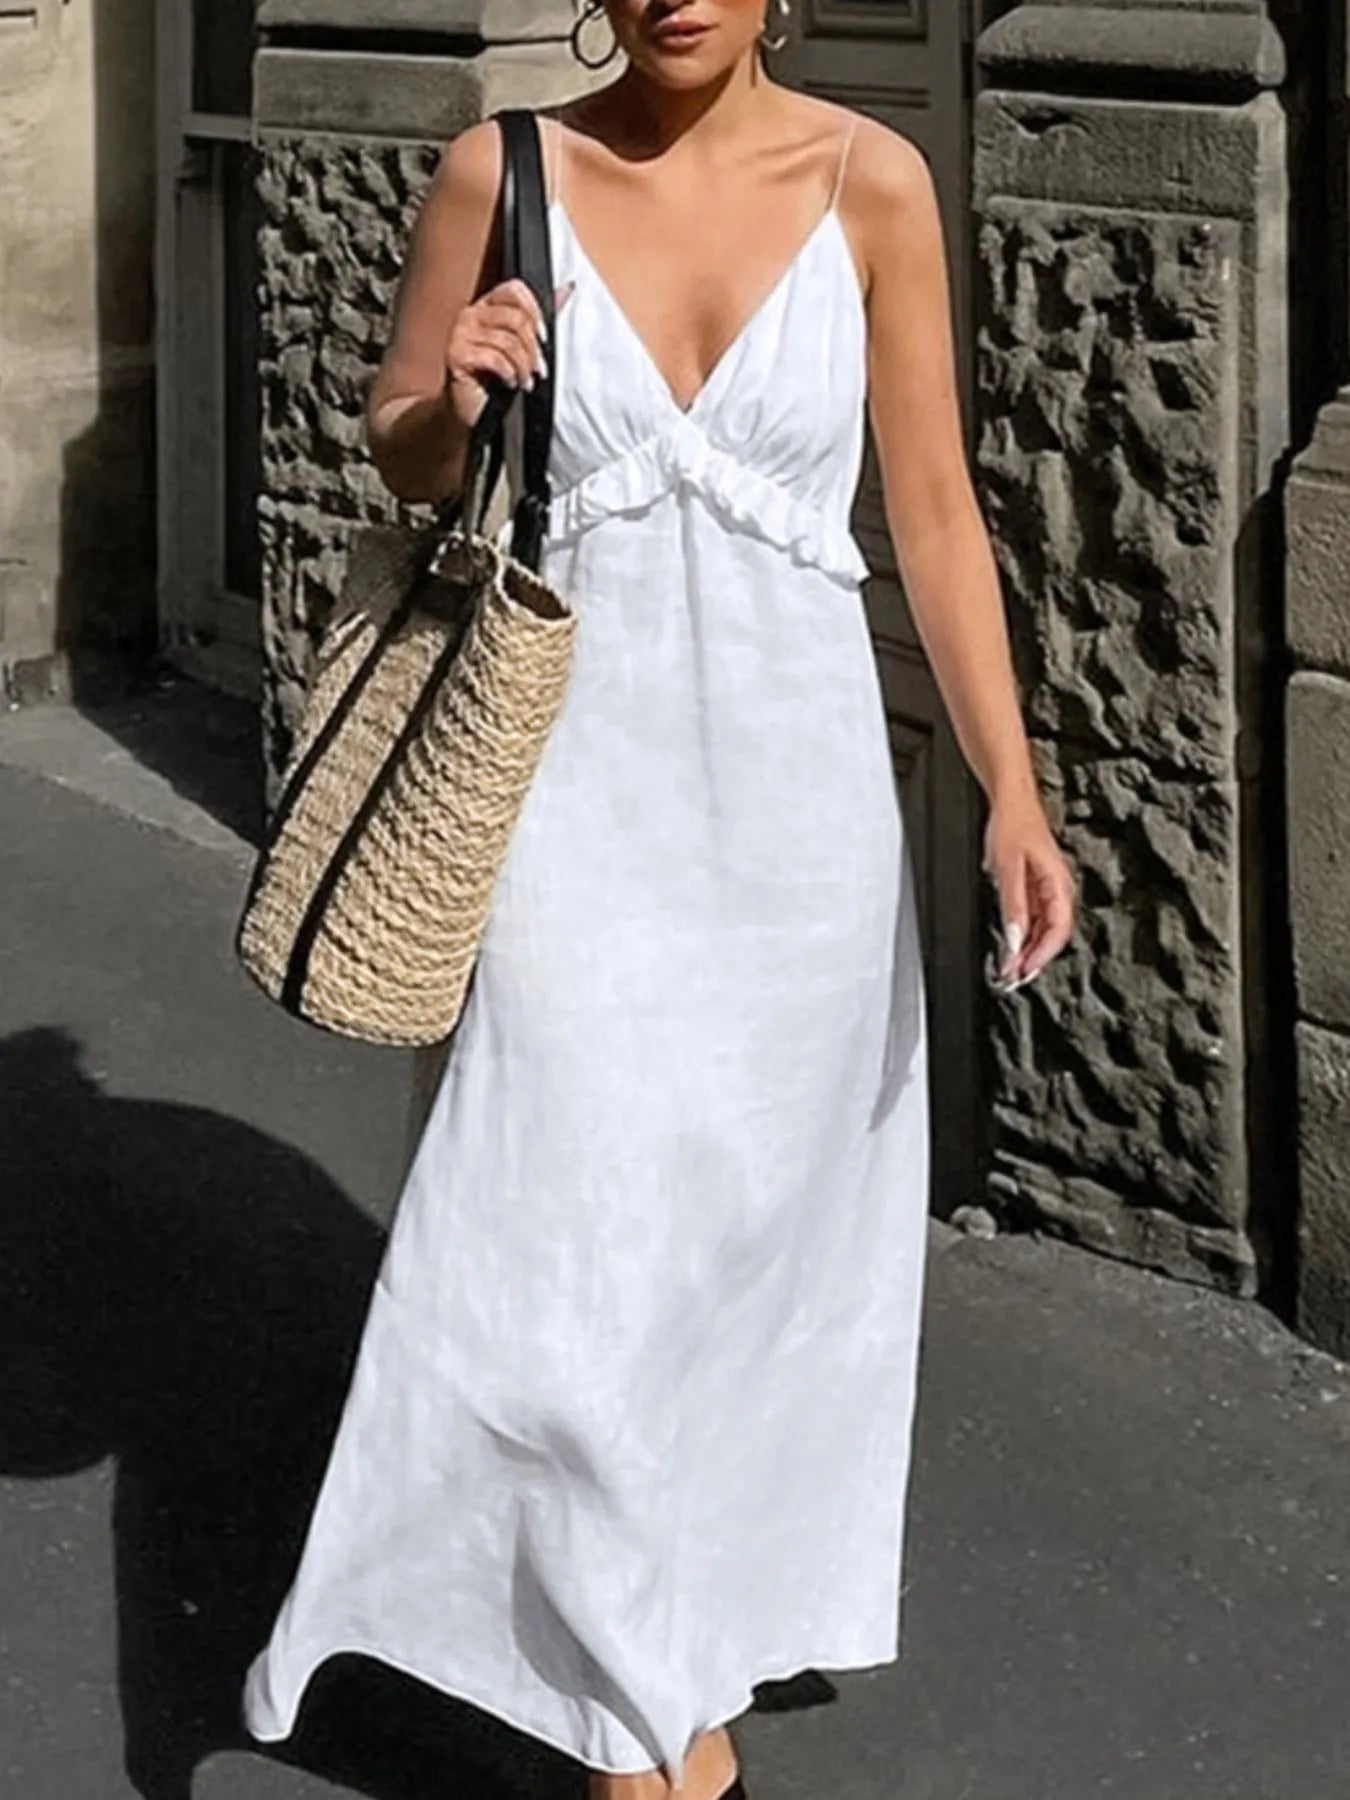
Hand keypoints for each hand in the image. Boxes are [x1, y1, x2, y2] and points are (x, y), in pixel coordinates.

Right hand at [444, 276, 575, 430]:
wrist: (473, 411)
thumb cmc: (496, 380)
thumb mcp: (523, 346)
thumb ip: (540, 317)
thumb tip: (567, 289)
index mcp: (485, 306)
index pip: (514, 289)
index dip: (534, 311)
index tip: (544, 338)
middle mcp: (470, 315)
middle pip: (515, 318)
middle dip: (534, 349)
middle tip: (539, 370)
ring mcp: (460, 333)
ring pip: (508, 341)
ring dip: (524, 366)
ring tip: (526, 382)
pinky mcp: (456, 354)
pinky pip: (494, 358)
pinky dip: (509, 374)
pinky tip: (510, 383)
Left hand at [982, 788, 1076, 990]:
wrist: (1010, 801)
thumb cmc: (1013, 825)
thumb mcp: (1008, 869)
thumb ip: (1013, 906)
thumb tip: (1014, 940)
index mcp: (1059, 885)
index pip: (1057, 931)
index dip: (1041, 956)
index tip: (1023, 972)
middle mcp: (1057, 890)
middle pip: (1052, 935)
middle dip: (1033, 960)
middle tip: (1012, 979)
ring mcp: (1046, 889)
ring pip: (1042, 930)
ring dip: (1027, 950)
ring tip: (1009, 969)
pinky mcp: (1035, 887)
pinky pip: (1033, 919)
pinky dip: (1022, 936)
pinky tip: (1011, 947)